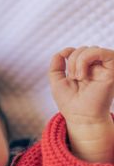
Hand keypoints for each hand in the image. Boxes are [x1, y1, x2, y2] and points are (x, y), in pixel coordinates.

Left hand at [49, 46, 113, 162]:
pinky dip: (87, 58)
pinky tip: (82, 74)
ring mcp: (103, 68)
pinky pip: (102, 52)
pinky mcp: (111, 70)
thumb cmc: (69, 102)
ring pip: (91, 49)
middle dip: (72, 61)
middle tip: (73, 78)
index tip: (65, 68)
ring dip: (78, 61)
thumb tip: (63, 51)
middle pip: (82, 49)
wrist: (80, 116)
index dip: (67, 53)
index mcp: (83, 69)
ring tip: (78, 77)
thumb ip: (56, 65)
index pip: (76, 51)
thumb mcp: (57, 81)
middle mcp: (95, 67)